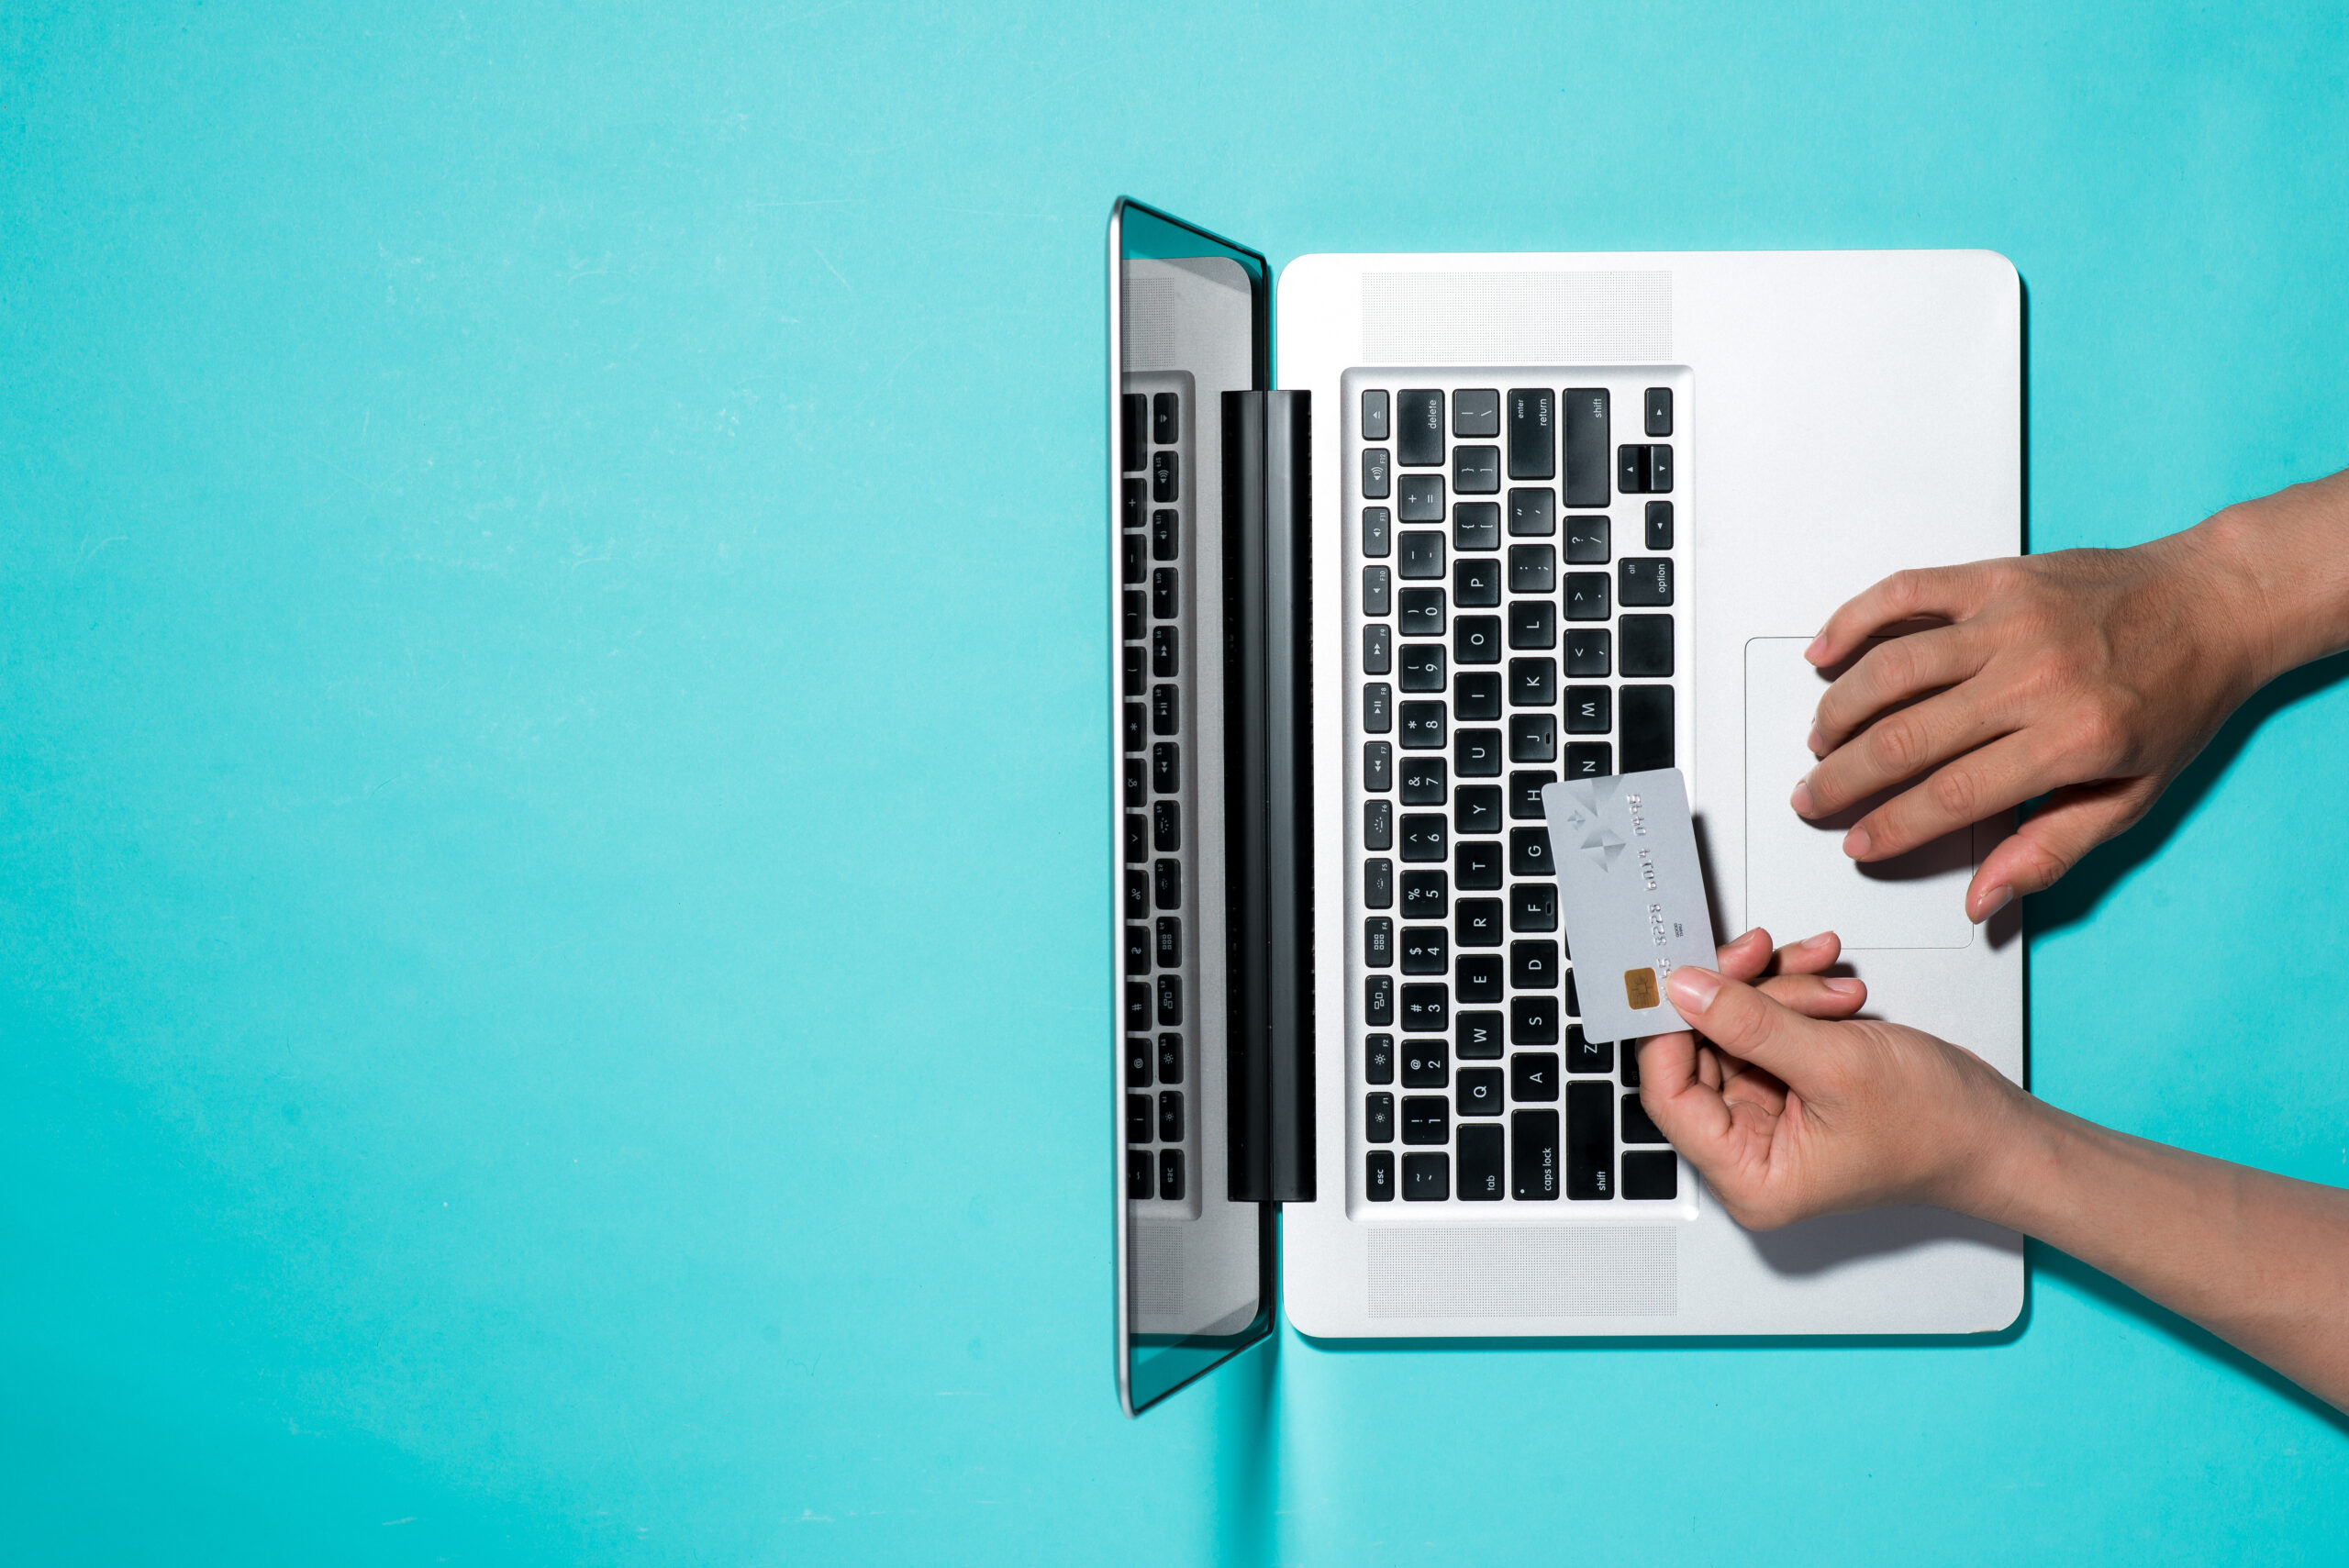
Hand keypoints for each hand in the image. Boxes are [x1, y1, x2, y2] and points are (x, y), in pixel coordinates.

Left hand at [1637, 930, 2028, 1228]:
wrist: (1997, 1130)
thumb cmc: (1938, 1127)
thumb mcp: (1834, 1063)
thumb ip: (1749, 1024)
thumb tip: (1684, 991)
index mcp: (1748, 1176)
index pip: (1669, 1094)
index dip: (1670, 1029)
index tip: (1681, 974)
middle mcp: (1750, 1152)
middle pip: (1701, 1052)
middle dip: (1739, 995)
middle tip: (1760, 952)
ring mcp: (1769, 1117)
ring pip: (1735, 1029)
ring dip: (1776, 990)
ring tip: (1829, 983)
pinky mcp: (1791, 1087)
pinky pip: (1767, 1027)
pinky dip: (1793, 996)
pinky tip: (1828, 981)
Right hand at [1792, 532, 2266, 920]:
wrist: (2216, 602)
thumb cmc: (2178, 697)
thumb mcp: (2132, 796)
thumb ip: (2052, 849)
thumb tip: (1984, 900)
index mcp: (2075, 737)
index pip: (1953, 795)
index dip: (1893, 826)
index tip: (1859, 842)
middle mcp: (2037, 675)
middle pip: (1906, 737)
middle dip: (1843, 779)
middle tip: (1813, 799)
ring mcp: (2011, 619)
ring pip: (1891, 669)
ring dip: (1839, 711)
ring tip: (1819, 742)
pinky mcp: (1997, 577)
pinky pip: (1905, 593)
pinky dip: (1853, 621)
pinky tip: (1824, 655)